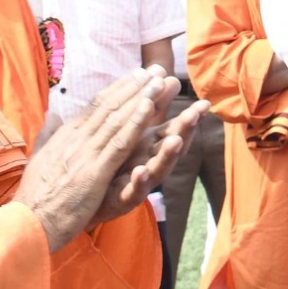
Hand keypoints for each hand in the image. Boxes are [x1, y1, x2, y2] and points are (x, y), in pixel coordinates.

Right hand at [15, 67, 175, 252]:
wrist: (27, 222)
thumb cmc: (35, 195)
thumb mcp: (40, 159)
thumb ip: (48, 135)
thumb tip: (52, 114)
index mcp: (66, 136)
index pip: (96, 106)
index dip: (118, 89)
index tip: (137, 74)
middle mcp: (76, 138)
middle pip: (109, 106)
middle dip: (135, 86)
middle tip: (156, 68)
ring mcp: (86, 154)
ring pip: (117, 119)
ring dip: (140, 98)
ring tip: (160, 80)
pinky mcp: (95, 172)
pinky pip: (119, 143)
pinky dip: (135, 123)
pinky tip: (150, 109)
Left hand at [90, 98, 209, 227]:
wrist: (82, 206)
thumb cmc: (107, 169)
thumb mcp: (128, 139)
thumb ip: (147, 115)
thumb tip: (166, 82)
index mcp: (147, 148)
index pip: (172, 130)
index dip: (188, 118)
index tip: (205, 104)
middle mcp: (147, 164)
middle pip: (169, 147)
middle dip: (184, 131)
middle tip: (195, 115)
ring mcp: (136, 184)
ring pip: (157, 170)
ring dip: (167, 155)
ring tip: (176, 140)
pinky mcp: (120, 202)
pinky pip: (131, 193)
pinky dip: (139, 183)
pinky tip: (141, 171)